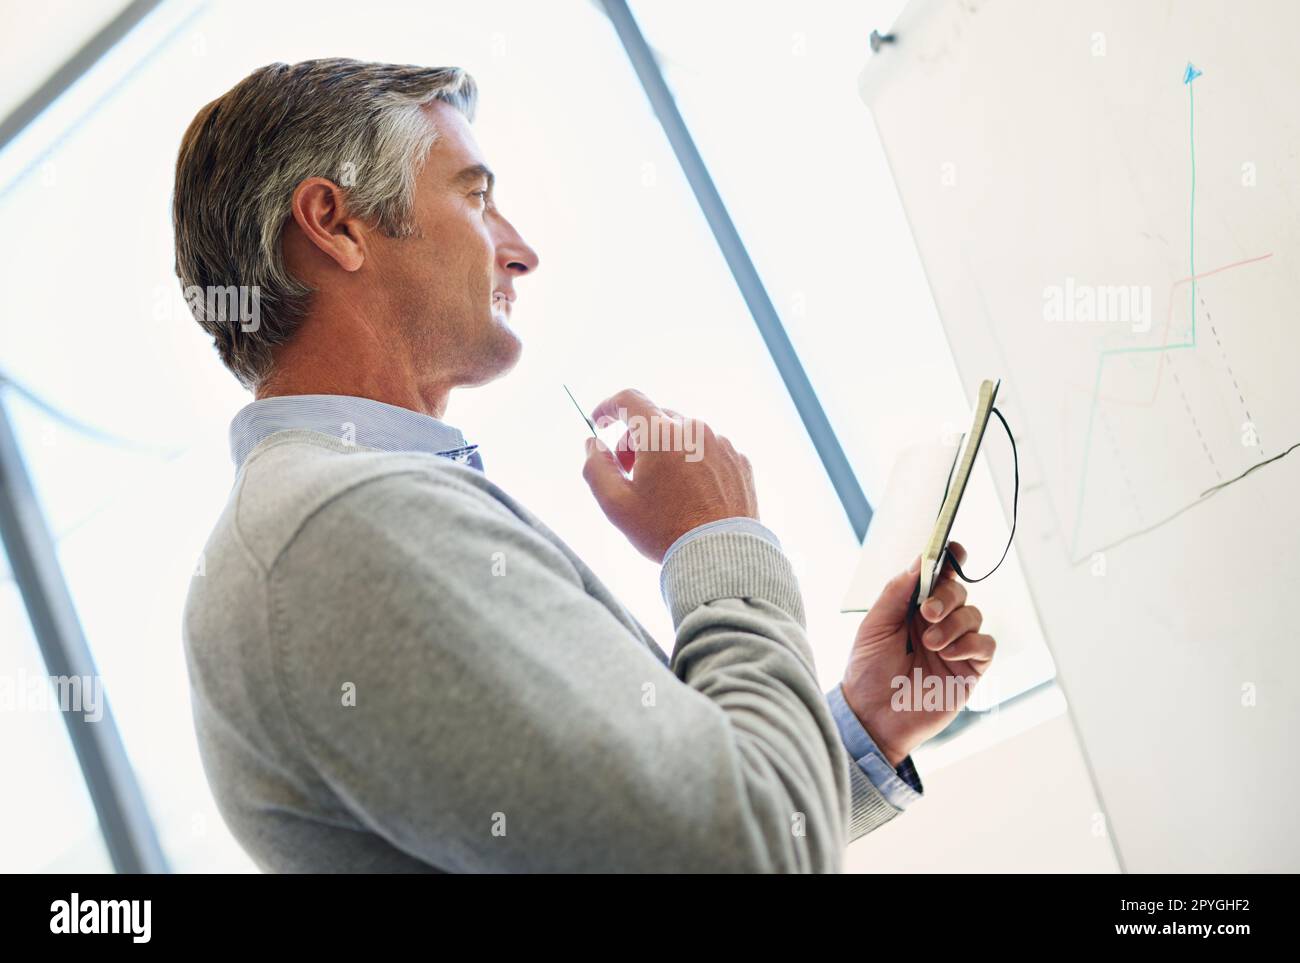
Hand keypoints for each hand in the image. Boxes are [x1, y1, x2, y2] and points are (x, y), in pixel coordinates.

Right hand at [581, 388, 757, 562]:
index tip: (600, 422)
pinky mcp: (739, 460)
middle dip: (636, 440)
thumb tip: (594, 443)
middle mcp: (694, 429)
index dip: (609, 407)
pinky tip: (690, 493)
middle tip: (629, 472)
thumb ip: (596, 466)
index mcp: (661, 434)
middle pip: (656, 419)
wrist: (721, 557)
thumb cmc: (665, 531)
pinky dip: (693, 462)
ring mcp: (721, 443)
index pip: (629, 399)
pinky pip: (708, 450)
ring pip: (683, 434)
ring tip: (663, 488)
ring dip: (666, 451)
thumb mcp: (615, 504)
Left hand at [840, 542, 995, 765]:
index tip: (953, 549)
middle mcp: (937, 622)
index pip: (938, 576)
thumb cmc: (867, 671)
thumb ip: (896, 593)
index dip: (949, 559)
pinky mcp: (969, 670)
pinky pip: (986, 645)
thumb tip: (919, 561)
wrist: (871, 717)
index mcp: (913, 608)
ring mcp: (955, 645)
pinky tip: (949, 652)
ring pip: (973, 615)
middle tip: (927, 613)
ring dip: (953, 624)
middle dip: (947, 596)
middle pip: (959, 591)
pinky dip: (972, 643)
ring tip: (929, 643)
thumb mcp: (874, 626)